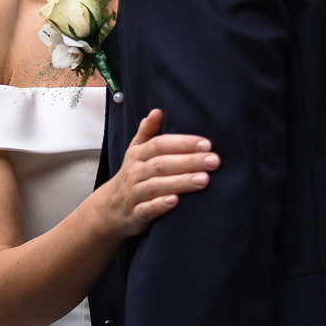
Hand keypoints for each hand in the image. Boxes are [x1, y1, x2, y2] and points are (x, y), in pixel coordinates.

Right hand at [101, 109, 219, 237]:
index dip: (182, 143)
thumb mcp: (135, 152)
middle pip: (161, 164)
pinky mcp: (135, 215)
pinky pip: (146, 210)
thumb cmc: (132, 175)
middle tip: (214, 161)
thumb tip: (158, 111)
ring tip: (204, 180)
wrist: (110, 208)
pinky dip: (160, 206)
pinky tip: (176, 202)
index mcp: (137, 155)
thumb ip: (147, 132)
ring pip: (156, 186)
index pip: (159, 145)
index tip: (206, 144)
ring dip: (180, 182)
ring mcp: (134, 194)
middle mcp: (135, 172)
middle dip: (188, 162)